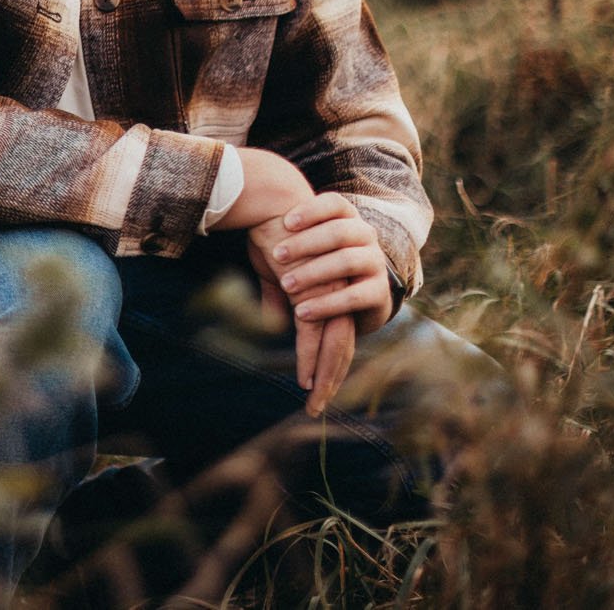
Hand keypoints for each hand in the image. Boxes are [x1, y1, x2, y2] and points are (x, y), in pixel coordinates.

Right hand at [246, 216, 353, 415]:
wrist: (274, 206)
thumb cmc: (272, 233)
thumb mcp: (274, 270)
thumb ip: (277, 296)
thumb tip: (274, 318)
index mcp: (331, 289)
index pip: (337, 334)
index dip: (330, 363)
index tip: (320, 386)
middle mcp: (336, 294)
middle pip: (341, 346)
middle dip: (332, 379)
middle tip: (319, 407)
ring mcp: (327, 295)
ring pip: (332, 346)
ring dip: (323, 378)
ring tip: (314, 403)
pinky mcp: (311, 293)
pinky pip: (312, 334)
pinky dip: (308, 359)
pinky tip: (304, 379)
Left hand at [268, 193, 393, 334]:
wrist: (358, 299)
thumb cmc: (319, 265)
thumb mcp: (300, 249)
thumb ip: (281, 238)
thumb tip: (249, 227)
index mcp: (347, 218)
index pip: (335, 203)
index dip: (311, 210)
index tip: (285, 222)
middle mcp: (366, 236)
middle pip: (340, 231)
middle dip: (306, 243)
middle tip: (276, 255)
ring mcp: (376, 263)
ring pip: (348, 261)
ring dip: (314, 272)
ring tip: (286, 284)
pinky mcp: (380, 293)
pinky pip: (356, 296)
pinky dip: (327, 303)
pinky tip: (302, 311)